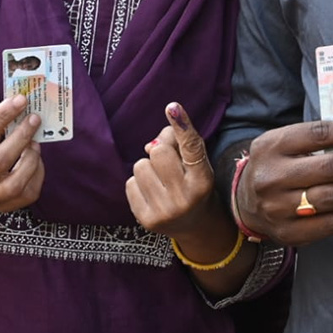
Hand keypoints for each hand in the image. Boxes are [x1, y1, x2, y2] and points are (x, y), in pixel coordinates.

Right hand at [0, 95, 44, 212]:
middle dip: (21, 137)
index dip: (3, 115)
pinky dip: (37, 172)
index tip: (21, 100)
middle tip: (34, 119)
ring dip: (31, 158)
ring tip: (34, 142)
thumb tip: (17, 106)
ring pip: (15, 183)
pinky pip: (29, 193)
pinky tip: (34, 159)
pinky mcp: (5, 206)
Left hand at [126, 102, 217, 237]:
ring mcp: (164, 210)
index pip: (191, 147)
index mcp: (203, 180)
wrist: (195, 226)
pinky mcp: (146, 220)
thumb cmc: (195, 186)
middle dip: (161, 152)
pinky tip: (152, 193)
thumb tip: (149, 145)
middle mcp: (185, 197)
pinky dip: (139, 184)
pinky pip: (129, 183)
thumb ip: (180, 147)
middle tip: (170, 164)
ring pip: (140, 166)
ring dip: (148, 168)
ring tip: (161, 181)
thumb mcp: (198, 165)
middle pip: (159, 152)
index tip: (172, 107)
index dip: (181, 125)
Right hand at [235, 121, 332, 246]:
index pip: (321, 133)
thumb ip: (320, 139)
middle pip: (330, 168)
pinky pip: (331, 224)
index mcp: (272, 145)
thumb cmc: (278, 164)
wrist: (245, 202)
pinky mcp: (288, 233)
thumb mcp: (286, 142)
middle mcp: (272, 176)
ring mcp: (278, 208)